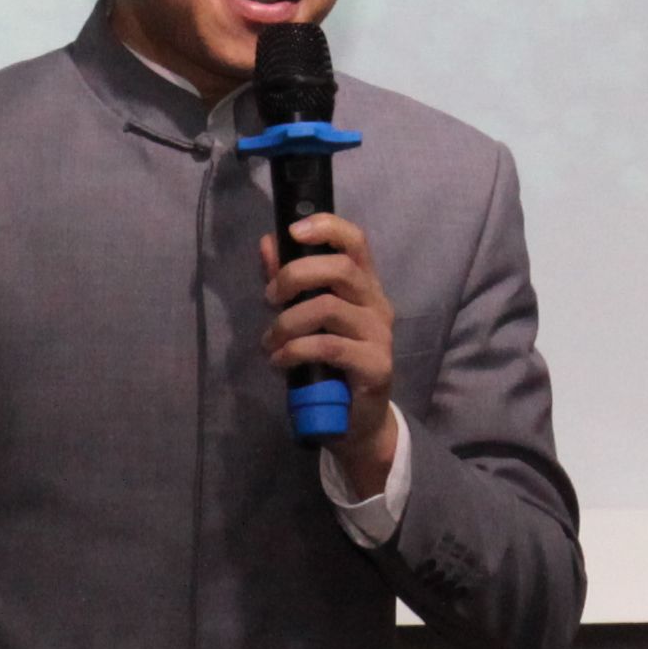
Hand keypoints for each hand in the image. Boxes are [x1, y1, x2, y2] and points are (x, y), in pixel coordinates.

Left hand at [267, 212, 399, 493]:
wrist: (355, 421)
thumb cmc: (328, 364)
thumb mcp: (304, 318)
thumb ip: (288, 282)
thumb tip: (267, 244)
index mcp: (363, 286)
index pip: (355, 241)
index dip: (326, 227)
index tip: (293, 231)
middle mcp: (377, 304)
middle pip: (340, 269)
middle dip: (294, 276)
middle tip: (270, 300)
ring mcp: (380, 335)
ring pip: (328, 308)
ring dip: (287, 323)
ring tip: (270, 342)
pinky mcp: (376, 365)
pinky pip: (329, 346)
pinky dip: (295, 350)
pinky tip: (280, 361)